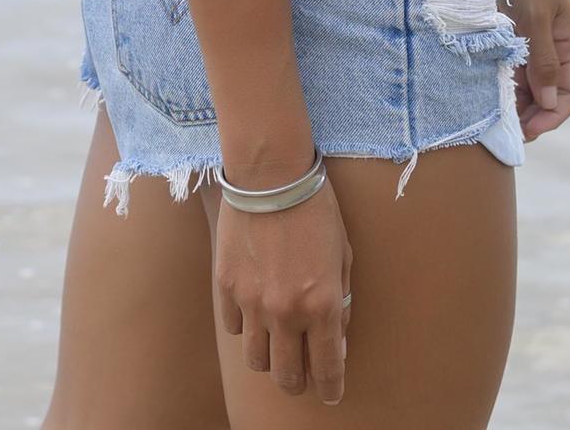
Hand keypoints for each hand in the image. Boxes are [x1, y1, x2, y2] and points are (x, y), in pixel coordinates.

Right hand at [213, 173, 353, 404]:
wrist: (271, 176)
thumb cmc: (316, 210)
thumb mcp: (343, 256)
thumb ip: (341, 301)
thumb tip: (335, 338)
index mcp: (322, 305)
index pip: (327, 368)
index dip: (332, 388)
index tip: (332, 394)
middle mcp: (285, 312)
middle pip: (286, 376)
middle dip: (297, 383)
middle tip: (302, 376)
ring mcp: (252, 302)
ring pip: (256, 360)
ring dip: (269, 358)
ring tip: (276, 344)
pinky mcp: (226, 287)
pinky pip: (234, 327)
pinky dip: (246, 326)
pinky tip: (255, 309)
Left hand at [496, 0, 569, 138]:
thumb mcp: (536, 16)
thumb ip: (543, 60)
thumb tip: (549, 104)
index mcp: (569, 42)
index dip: (553, 116)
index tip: (530, 131)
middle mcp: (553, 47)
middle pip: (548, 95)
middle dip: (531, 115)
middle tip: (506, 132)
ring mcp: (530, 43)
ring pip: (526, 86)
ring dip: (514, 104)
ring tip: (493, 119)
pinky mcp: (509, 38)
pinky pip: (509, 71)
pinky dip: (500, 87)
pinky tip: (485, 98)